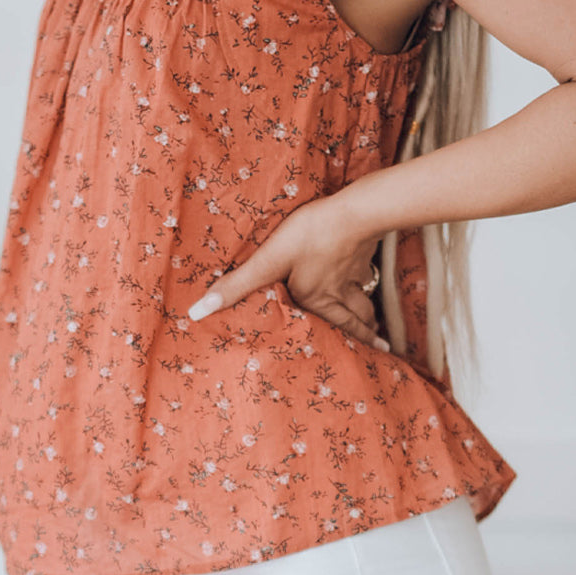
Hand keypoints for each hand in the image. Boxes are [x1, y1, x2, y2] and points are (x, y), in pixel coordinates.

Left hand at [186, 195, 390, 351]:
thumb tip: (197, 313)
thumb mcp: (267, 262)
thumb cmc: (310, 237)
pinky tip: (369, 271)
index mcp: (315, 301)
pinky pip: (367, 271)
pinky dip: (369, 277)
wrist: (355, 212)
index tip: (356, 362)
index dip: (342, 346)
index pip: (329, 329)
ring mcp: (353, 272)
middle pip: (355, 320)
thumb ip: (236, 286)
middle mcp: (337, 293)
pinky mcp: (363, 251)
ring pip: (364, 299)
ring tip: (377, 326)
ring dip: (369, 314)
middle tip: (378, 349)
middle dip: (363, 334)